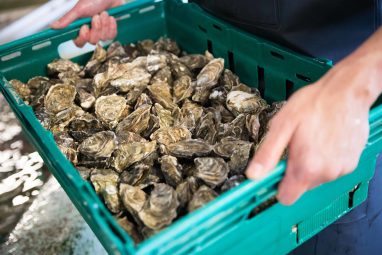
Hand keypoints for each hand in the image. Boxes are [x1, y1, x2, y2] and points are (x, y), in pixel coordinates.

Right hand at [51, 0, 123, 46]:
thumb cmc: (94, 0)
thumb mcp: (79, 9)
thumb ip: (67, 19)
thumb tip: (52, 26)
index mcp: (80, 28)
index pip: (79, 43)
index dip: (83, 38)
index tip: (85, 27)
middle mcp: (90, 33)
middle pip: (93, 41)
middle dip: (96, 28)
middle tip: (96, 16)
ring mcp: (101, 33)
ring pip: (103, 38)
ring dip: (104, 24)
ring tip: (104, 13)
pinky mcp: (111, 31)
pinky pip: (112, 35)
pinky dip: (112, 25)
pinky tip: (111, 17)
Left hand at [246, 56, 373, 204]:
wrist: (346, 91)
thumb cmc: (313, 104)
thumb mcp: (282, 125)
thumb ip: (268, 154)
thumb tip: (253, 175)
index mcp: (306, 167)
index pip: (286, 198)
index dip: (277, 186)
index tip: (275, 172)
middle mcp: (326, 173)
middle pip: (301, 186)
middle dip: (294, 170)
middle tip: (295, 146)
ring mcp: (342, 169)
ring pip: (316, 178)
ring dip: (311, 164)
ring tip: (312, 139)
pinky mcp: (351, 163)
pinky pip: (331, 170)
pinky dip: (326, 159)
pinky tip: (325, 140)